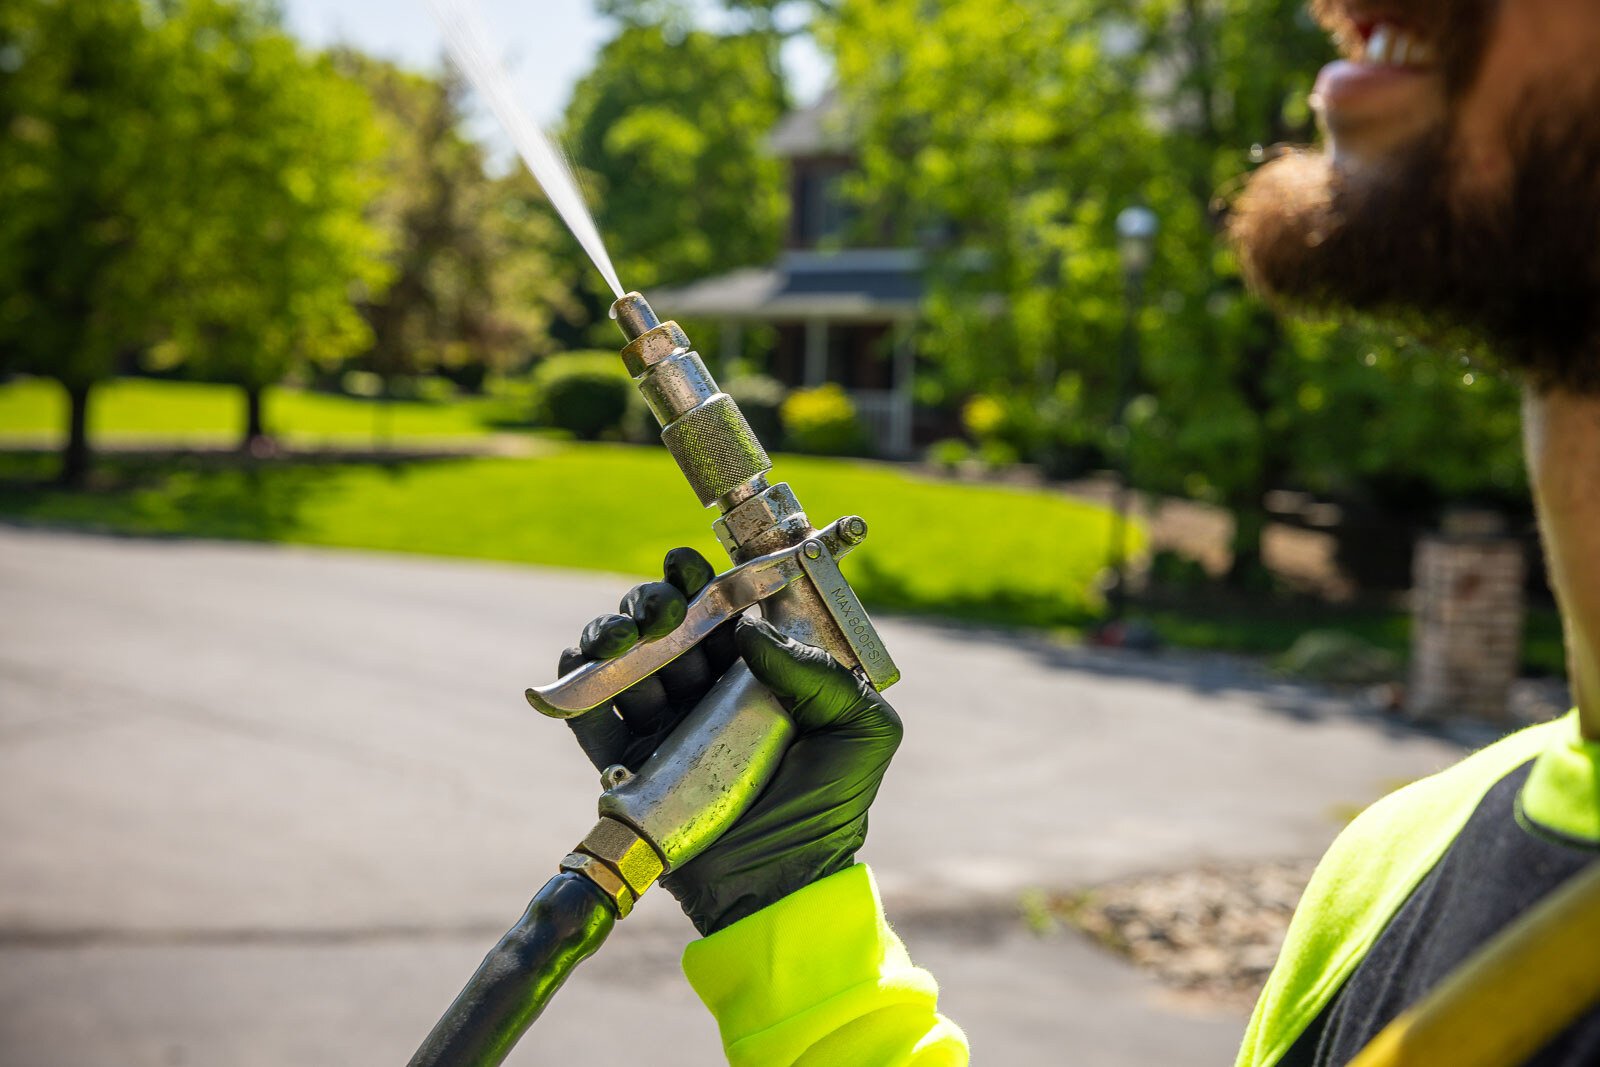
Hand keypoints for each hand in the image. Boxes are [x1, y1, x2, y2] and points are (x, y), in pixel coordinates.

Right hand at [559, 547, 902, 934]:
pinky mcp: (628, 767)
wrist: (784, 886)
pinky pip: (588, 716)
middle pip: (664, 625)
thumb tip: (751, 631)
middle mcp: (706, 692)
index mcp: (758, 673)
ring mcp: (664, 728)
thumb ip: (822, 673)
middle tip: (665, 610)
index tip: (693, 566)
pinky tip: (582, 665)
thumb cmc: (832, 807)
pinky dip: (574, 683)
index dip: (704, 579)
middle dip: (653, 601)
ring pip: (622, 658)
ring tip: (623, 638)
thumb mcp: (862, 731)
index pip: (723, 608)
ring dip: (612, 633)